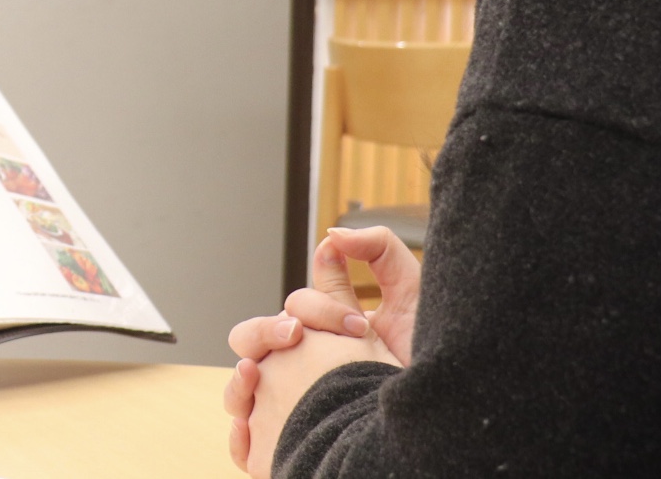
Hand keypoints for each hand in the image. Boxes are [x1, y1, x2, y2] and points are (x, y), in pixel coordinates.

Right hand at [224, 229, 416, 474]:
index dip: (312, 306)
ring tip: (256, 375)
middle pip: (253, 340)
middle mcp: (305, 368)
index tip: (348, 319)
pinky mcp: (290, 448)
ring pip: (239, 389)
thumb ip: (378, 251)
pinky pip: (243, 444)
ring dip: (238, 378)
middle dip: (266, 331)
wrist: (446, 428)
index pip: (296, 309)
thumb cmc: (434, 368)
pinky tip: (251, 421)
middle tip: (298, 337)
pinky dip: (237, 431)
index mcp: (328, 334)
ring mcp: (293, 406)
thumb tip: (331, 237)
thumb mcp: (415, 298)